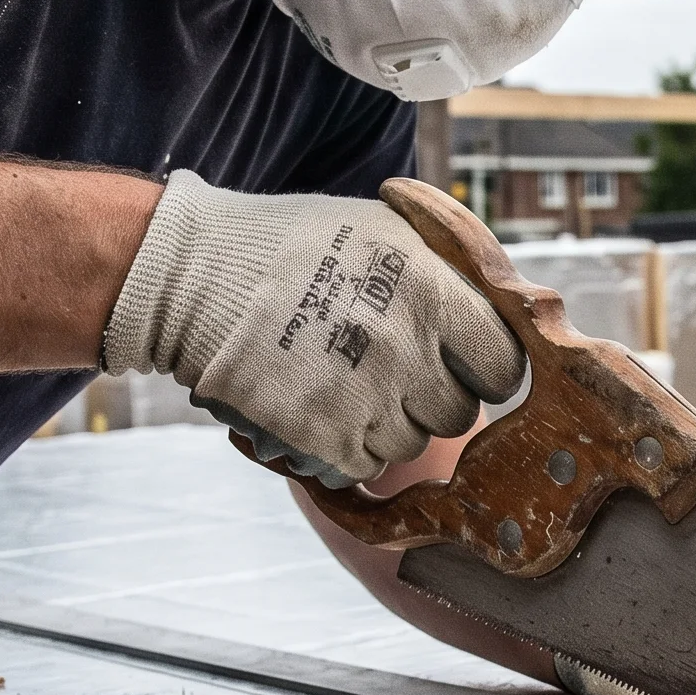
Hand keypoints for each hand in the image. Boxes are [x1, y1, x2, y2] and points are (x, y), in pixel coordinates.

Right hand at [103, 171, 524, 486]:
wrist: (193, 273)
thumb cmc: (292, 244)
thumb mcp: (383, 228)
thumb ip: (447, 270)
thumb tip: (499, 303)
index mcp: (432, 291)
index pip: (502, 365)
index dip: (482, 369)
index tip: (458, 364)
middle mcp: (406, 348)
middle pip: (457, 413)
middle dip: (430, 398)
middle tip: (389, 371)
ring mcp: (364, 397)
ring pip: (410, 445)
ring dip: (385, 424)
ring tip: (344, 382)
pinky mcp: (321, 436)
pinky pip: (364, 466)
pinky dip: (346, 448)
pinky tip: (320, 407)